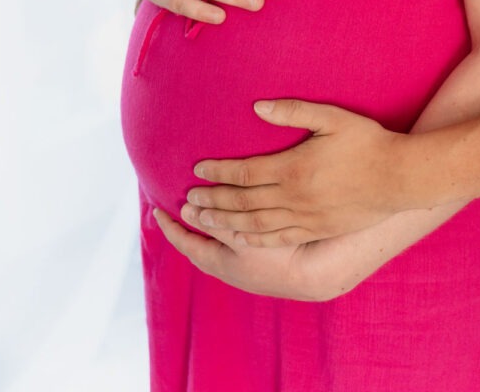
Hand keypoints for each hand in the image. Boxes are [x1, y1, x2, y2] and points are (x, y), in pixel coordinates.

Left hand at [154, 207, 347, 299]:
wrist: (322, 271)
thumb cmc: (282, 251)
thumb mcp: (243, 232)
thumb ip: (216, 220)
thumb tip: (189, 209)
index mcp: (222, 263)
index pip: (187, 243)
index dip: (171, 226)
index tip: (157, 209)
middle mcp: (232, 271)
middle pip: (200, 248)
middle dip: (187, 228)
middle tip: (178, 207)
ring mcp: (250, 272)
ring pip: (220, 247)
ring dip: (210, 228)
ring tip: (204, 209)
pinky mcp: (268, 266)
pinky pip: (239, 246)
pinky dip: (230, 231)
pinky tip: (237, 218)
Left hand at [184, 99, 411, 244]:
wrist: (399, 178)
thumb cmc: (366, 142)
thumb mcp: (331, 117)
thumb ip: (292, 111)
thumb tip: (257, 107)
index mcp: (293, 168)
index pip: (244, 172)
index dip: (218, 171)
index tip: (197, 168)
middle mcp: (293, 197)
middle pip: (242, 202)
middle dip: (212, 201)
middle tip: (187, 200)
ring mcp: (305, 218)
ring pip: (253, 225)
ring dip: (224, 222)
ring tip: (202, 219)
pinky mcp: (316, 230)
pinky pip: (276, 239)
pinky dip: (251, 239)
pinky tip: (238, 238)